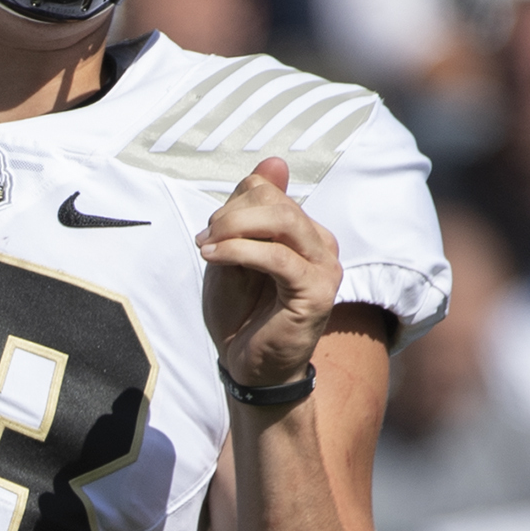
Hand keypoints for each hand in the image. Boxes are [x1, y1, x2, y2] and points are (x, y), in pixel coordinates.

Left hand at [198, 156, 342, 392]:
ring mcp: (324, 267)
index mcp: (303, 232)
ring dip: (234, 229)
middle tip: (205, 239)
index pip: (269, 191)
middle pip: (275, 200)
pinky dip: (240, 251)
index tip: (209, 232)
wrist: (249, 369)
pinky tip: (214, 258)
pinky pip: (277, 256)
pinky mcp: (316, 291)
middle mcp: (321, 244)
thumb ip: (249, 211)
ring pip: (281, 221)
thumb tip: (274, 161)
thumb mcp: (235, 253)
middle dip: (231, 214)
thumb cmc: (242, 314)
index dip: (232, 204)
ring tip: (207, 249)